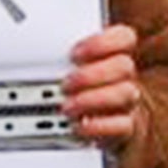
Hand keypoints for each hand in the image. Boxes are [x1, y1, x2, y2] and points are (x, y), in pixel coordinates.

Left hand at [62, 25, 142, 148]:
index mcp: (113, 57)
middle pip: (124, 66)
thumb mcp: (70, 70)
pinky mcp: (127, 129)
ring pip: (126, 94)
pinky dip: (99, 126)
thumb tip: (40, 46)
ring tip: (68, 107)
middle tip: (66, 83)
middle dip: (90, 74)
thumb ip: (65, 56)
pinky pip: (123, 126)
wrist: (99, 130)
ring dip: (92, 99)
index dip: (101, 43)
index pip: (124, 37)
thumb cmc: (78, 95)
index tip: (75, 53)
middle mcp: (123, 78)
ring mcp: (127, 104)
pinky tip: (79, 126)